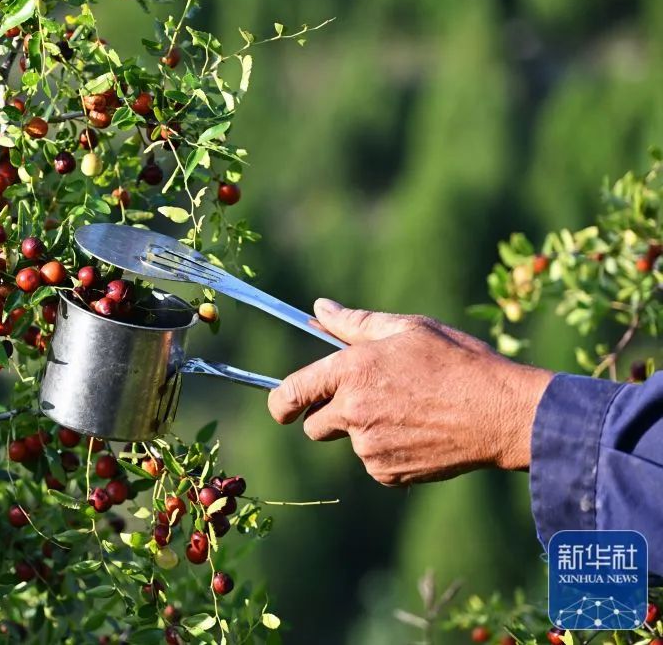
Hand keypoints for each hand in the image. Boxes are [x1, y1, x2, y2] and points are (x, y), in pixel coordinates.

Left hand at [267, 299, 552, 484]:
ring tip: (412, 410)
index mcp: (350, 371)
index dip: (281, 402)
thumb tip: (319, 309)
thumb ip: (353, 324)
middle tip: (369, 400)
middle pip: (314, 426)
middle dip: (330, 416)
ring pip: (351, 443)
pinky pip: (375, 463)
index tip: (283, 407)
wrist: (502, 413)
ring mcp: (369, 447)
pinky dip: (389, 451)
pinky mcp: (388, 473)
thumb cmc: (457, 361)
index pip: (291, 393)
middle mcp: (352, 412)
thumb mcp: (407, 329)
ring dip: (367, 430)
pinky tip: (421, 432)